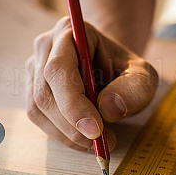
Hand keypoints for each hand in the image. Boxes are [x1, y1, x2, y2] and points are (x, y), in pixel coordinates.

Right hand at [25, 17, 157, 150]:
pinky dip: (61, 134)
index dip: (73, 104)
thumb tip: (107, 110)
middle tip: (104, 142)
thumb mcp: (143, 74)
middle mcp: (45, 47)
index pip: (59, 69)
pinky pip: (39, 117)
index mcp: (69, 32)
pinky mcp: (32, 88)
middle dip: (73, 126)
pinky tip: (83, 136)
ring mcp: (34, 68)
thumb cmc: (123, 67)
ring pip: (38, 109)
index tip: (96, 130)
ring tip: (98, 140)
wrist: (109, 65)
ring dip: (67, 134)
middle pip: (44, 93)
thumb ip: (133, 89)